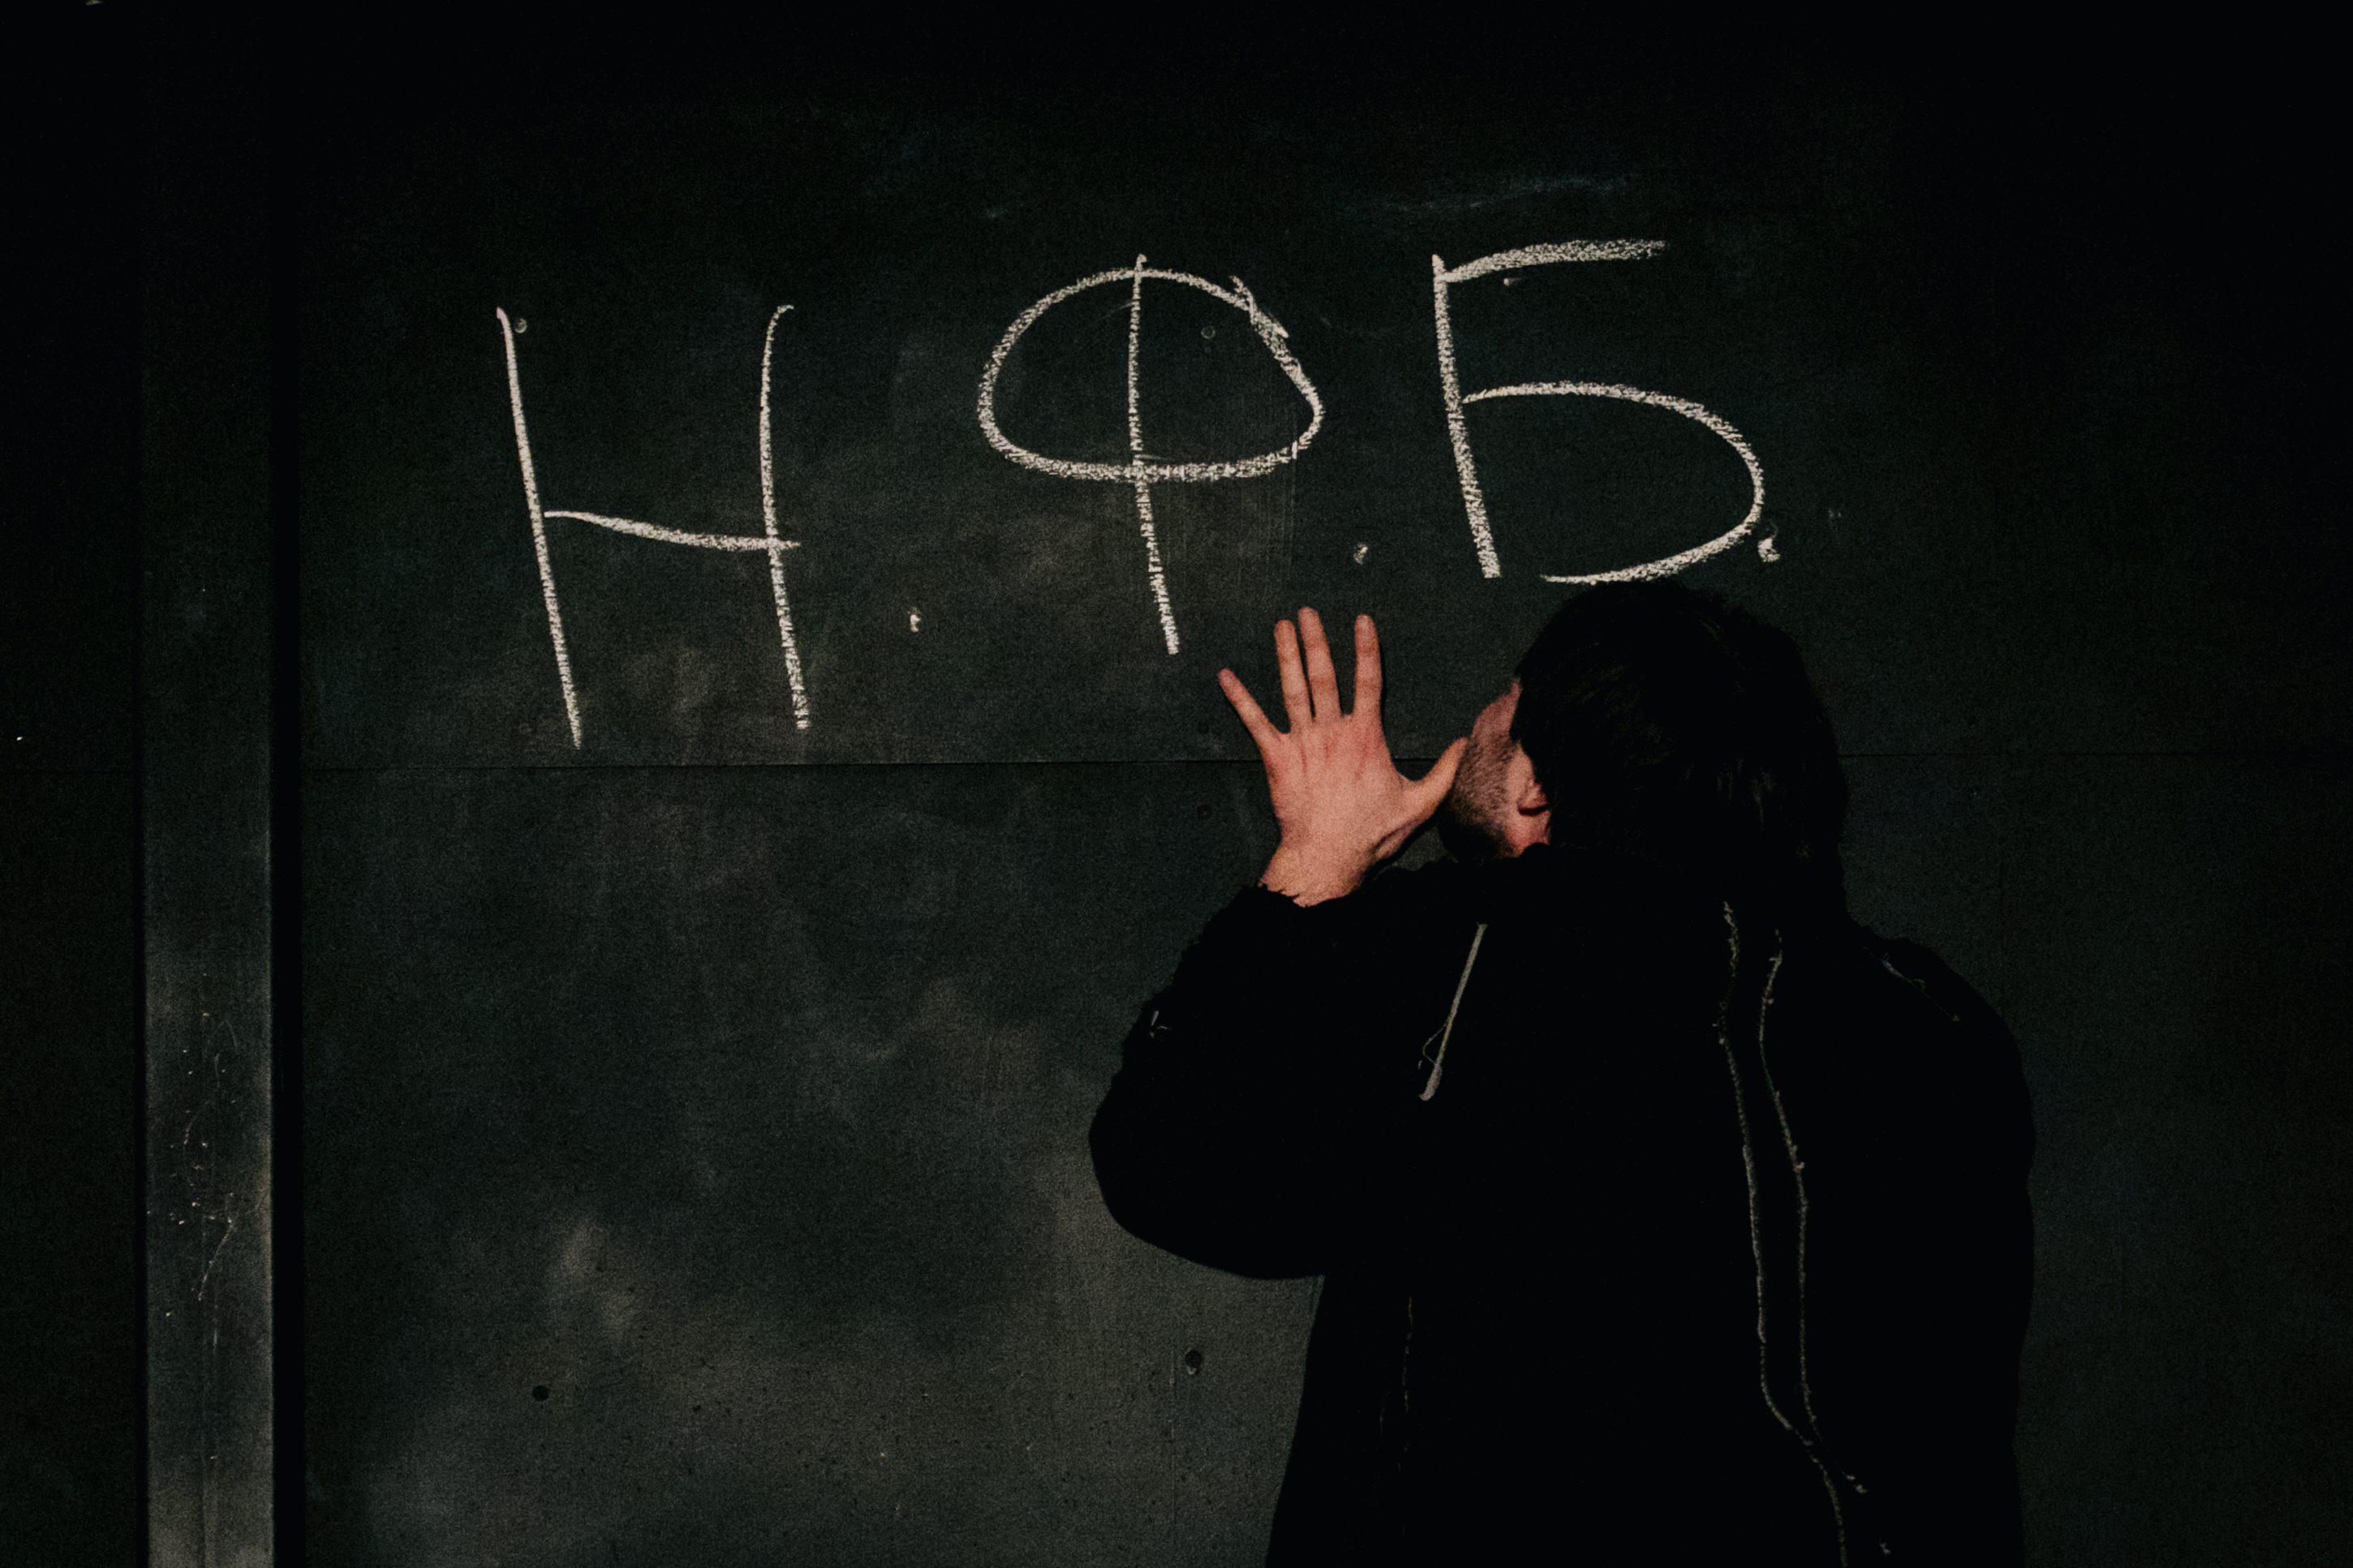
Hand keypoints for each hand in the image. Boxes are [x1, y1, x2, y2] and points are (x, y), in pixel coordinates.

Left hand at [1218, 608, 1467, 905]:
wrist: (1328, 856)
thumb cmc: (1372, 833)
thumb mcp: (1421, 803)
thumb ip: (1445, 771)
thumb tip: (1464, 744)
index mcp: (1366, 737)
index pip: (1368, 681)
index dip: (1366, 648)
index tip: (1361, 620)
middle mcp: (1332, 732)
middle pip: (1324, 676)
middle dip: (1316, 641)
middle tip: (1307, 612)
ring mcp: (1302, 743)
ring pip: (1292, 690)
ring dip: (1286, 655)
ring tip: (1281, 626)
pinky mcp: (1277, 759)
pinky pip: (1255, 723)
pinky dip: (1240, 699)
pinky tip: (1226, 677)